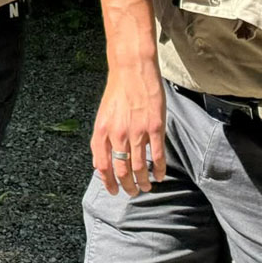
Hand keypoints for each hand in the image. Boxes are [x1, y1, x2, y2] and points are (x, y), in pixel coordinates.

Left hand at [91, 57, 166, 195]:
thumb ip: (102, 138)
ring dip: (143, 181)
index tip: (115, 191)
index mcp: (101, 131)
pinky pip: (157, 156)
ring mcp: (137, 131)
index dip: (108, 182)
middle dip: (127, 186)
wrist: (131, 70)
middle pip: (121, 170)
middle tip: (133, 192)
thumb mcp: (102, 115)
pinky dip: (159, 170)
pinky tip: (160, 175)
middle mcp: (117, 134)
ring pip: (139, 167)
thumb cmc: (117, 91)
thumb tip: (101, 162)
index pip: (102, 165)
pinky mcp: (155, 128)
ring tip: (147, 186)